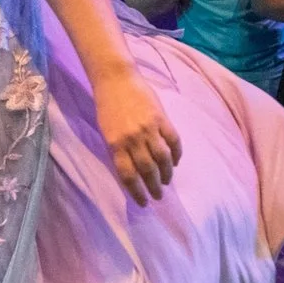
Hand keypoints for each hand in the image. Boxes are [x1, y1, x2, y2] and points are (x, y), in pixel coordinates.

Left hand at [93, 67, 180, 204]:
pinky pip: (173, 141)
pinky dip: (176, 154)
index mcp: (115, 144)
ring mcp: (149, 129)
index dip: (137, 192)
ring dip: (167, 173)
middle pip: (147, 170)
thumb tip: (132, 170)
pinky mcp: (161, 119)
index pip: (128, 176)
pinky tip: (176, 161)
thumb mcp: (106, 131)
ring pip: (163, 159)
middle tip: (158, 196)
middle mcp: (133, 139)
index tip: (144, 202)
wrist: (117, 79)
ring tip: (166, 181)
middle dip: (154, 187)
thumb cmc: (107, 106)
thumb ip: (119, 150)